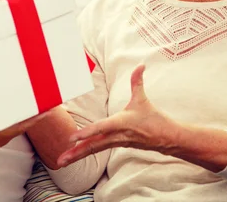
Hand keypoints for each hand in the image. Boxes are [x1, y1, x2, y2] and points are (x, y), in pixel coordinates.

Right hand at [0, 82, 44, 164]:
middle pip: (22, 124)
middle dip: (34, 112)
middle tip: (46, 99)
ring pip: (16, 124)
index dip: (35, 117)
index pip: (20, 126)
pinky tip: (15, 106)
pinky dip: (15, 116)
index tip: (48, 109)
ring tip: (35, 100)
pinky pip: (8, 124)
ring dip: (25, 114)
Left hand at [56, 65, 180, 167]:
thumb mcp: (143, 99)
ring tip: (61, 162)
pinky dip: (85, 153)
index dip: (87, 132)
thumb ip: (137, 81)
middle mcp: (117, 135)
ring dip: (77, 155)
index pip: (102, 128)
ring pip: (94, 149)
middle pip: (93, 145)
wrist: (167, 139)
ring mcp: (116, 143)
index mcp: (122, 123)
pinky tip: (74, 156)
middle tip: (60, 160)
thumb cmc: (154, 118)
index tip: (73, 137)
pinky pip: (98, 149)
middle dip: (76, 153)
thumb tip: (141, 64)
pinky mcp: (116, 146)